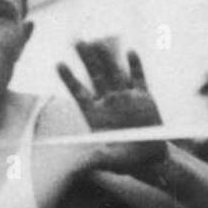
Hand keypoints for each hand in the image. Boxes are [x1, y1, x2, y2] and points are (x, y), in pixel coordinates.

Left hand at [56, 40, 166, 173]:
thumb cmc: (125, 162)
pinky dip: (136, 66)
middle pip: (95, 76)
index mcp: (95, 114)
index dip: (69, 79)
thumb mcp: (107, 161)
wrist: (149, 160)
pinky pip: (139, 78)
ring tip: (97, 42)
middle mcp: (108, 102)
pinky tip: (130, 52)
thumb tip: (76, 167)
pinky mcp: (144, 97)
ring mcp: (126, 97)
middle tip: (77, 41)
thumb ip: (93, 159)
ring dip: (107, 57)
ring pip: (114, 72)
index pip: (79, 92)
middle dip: (86, 59)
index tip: (58, 64)